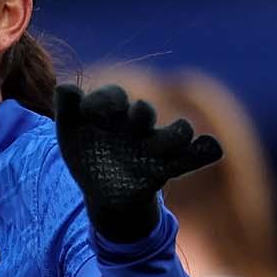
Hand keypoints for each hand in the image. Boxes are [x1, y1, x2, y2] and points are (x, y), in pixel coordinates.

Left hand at [54, 83, 222, 241]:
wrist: (104, 190)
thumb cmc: (87, 154)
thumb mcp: (70, 133)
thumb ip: (65, 109)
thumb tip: (65, 86)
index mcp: (113, 114)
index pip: (114, 96)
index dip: (105, 100)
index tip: (90, 113)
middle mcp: (138, 125)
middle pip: (144, 112)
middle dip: (139, 115)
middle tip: (132, 122)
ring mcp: (156, 145)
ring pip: (178, 132)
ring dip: (174, 135)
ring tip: (154, 150)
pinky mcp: (169, 166)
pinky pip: (195, 155)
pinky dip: (204, 151)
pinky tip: (211, 147)